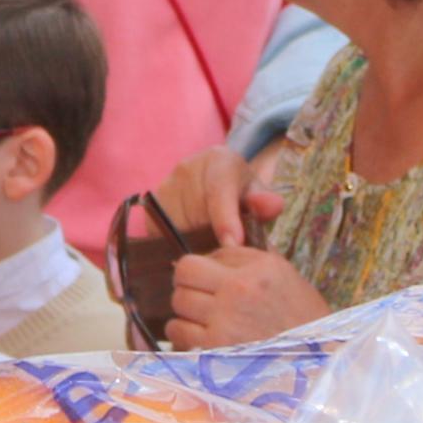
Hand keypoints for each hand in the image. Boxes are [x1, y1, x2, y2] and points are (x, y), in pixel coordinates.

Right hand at [152, 144, 285, 253]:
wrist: (213, 184)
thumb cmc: (241, 194)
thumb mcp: (257, 194)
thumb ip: (265, 202)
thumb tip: (272, 205)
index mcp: (218, 161)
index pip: (219, 190)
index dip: (226, 220)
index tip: (234, 244)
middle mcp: (186, 170)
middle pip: (198, 215)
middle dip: (215, 241)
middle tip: (230, 261)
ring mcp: (165, 188)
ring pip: (178, 230)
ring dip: (197, 249)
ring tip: (215, 258)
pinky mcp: (150, 210)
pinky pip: (163, 238)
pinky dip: (179, 251)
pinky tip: (196, 255)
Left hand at [165, 242, 327, 347]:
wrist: (318, 360)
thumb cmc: (301, 317)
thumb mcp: (281, 274)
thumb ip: (243, 258)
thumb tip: (209, 253)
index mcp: (256, 268)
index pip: (195, 260)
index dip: (194, 271)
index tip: (203, 282)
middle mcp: (239, 290)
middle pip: (182, 279)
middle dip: (188, 290)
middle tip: (202, 302)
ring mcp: (226, 321)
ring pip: (177, 306)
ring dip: (186, 314)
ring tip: (205, 322)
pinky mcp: (218, 349)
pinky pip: (178, 334)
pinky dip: (185, 336)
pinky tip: (204, 339)